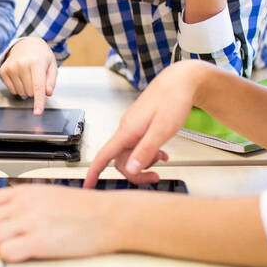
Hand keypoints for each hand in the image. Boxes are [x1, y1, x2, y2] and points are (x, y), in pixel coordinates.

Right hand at [0, 37, 57, 114]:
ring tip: (28, 76)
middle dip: (35, 90)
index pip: (38, 86)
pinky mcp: (3, 71)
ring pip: (21, 93)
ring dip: (26, 89)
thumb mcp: (51, 65)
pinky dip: (18, 88)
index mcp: (36, 62)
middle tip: (36, 78)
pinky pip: (12, 90)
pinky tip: (20, 77)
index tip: (37, 112)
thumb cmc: (40, 55)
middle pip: (30, 92)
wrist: (25, 44)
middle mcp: (21, 64)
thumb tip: (47, 93)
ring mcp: (10, 67)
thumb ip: (51, 80)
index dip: (39, 101)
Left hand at [0, 184, 123, 261]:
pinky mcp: (39, 242)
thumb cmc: (80, 207)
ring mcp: (30, 222)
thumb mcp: (44, 193)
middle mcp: (22, 205)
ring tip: (8, 246)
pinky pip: (5, 251)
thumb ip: (20, 200)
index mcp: (22, 192)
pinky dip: (7, 255)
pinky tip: (20, 252)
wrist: (106, 216)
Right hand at [84, 60, 211, 187]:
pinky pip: (138, 145)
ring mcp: (133, 126)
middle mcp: (127, 128)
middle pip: (120, 159)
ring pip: (131, 153)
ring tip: (163, 159)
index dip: (94, 172)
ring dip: (145, 161)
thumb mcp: (162, 129)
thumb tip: (132, 169)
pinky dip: (149, 153)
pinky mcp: (140, 125)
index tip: (87, 186)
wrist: (180, 80)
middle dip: (136, 172)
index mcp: (128, 130)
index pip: (104, 154)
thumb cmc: (172, 100)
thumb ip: (146, 150)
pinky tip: (162, 152)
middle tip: (156, 177)